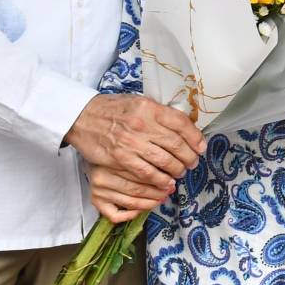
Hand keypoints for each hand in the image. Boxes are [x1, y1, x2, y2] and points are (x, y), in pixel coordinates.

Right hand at [63, 95, 203, 196]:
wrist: (83, 117)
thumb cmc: (114, 109)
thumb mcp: (140, 102)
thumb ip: (161, 114)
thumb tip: (186, 127)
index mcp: (149, 108)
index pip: (181, 124)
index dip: (195, 138)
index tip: (201, 147)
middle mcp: (141, 125)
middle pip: (175, 145)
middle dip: (188, 158)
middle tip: (192, 163)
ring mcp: (129, 144)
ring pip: (163, 162)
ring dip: (176, 171)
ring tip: (180, 173)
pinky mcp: (119, 159)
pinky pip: (145, 174)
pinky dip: (159, 180)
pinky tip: (165, 182)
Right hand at [86, 163, 165, 223]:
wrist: (96, 155)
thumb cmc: (117, 158)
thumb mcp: (129, 154)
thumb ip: (144, 162)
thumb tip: (167, 174)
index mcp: (112, 163)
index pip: (141, 175)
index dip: (160, 180)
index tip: (170, 182)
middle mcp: (103, 177)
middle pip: (137, 189)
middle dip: (157, 192)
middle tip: (168, 191)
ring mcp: (99, 191)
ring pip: (130, 202)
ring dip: (149, 203)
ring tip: (160, 200)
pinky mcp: (96, 202)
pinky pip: (116, 215)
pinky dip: (130, 215)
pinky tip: (140, 210)